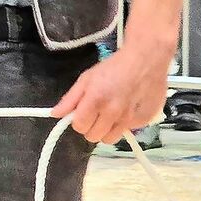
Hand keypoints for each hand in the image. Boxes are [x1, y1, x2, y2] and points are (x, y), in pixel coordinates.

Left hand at [52, 40, 170, 143]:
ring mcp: (130, 119)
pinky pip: (127, 131)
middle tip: (96, 114)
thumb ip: (70, 99)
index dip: (78, 121)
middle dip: (91, 127)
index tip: (81, 114)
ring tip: (110, 115)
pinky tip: (126, 110)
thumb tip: (55, 114)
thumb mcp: (86, 78)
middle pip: (94, 137)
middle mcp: (113, 113)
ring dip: (107, 130)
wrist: (146, 61)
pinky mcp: (144, 121)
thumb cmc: (113, 68)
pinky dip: (123, 125)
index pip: (80, 127)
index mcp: (96, 100)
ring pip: (110, 139)